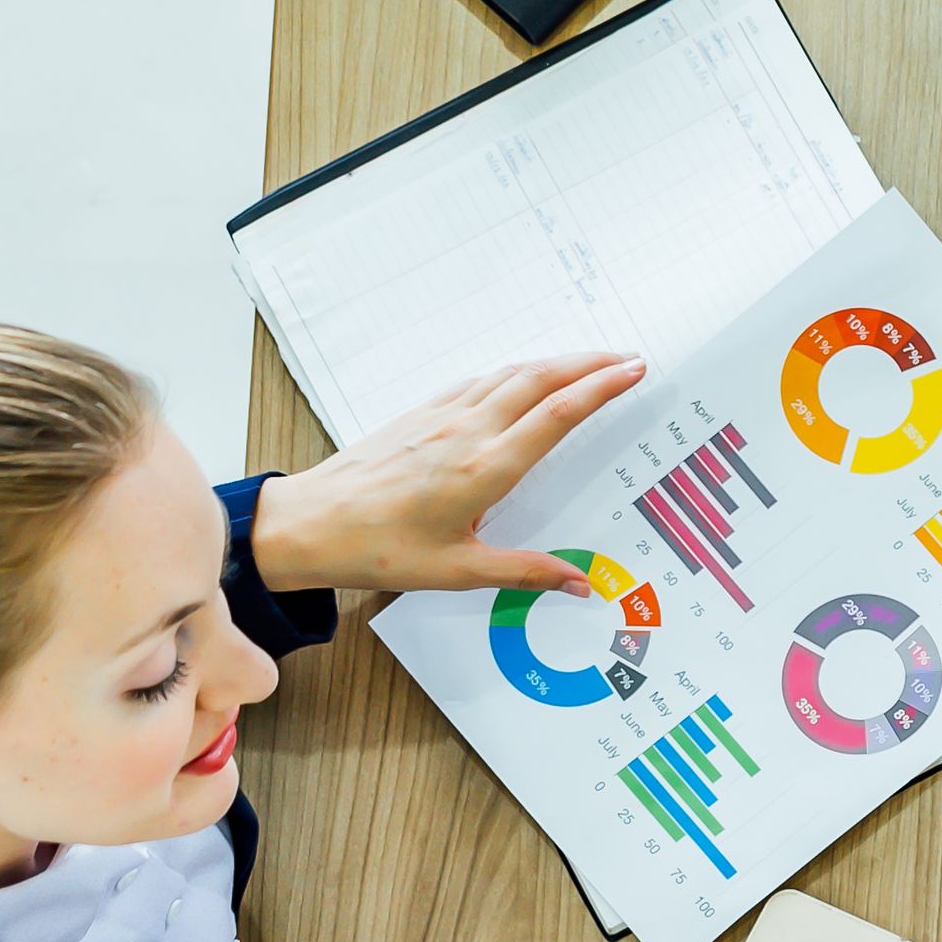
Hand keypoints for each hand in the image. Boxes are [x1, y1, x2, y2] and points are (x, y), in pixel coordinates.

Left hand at [248, 353, 646, 596]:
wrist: (308, 523)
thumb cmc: (375, 549)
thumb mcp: (457, 572)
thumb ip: (524, 571)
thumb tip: (578, 583)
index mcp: (484, 469)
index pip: (556, 415)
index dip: (600, 388)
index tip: (633, 371)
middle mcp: (466, 433)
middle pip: (541, 379)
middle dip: (589, 363)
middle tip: (627, 358)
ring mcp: (441, 417)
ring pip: (510, 373)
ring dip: (555, 362)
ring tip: (589, 363)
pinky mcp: (421, 415)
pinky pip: (479, 381)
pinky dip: (514, 372)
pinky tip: (522, 377)